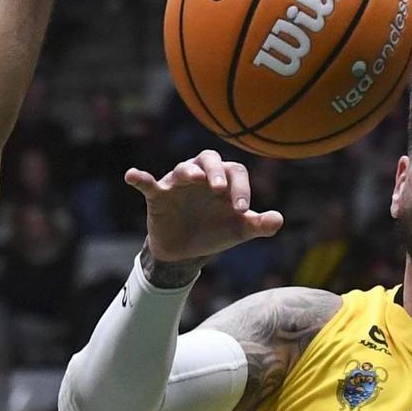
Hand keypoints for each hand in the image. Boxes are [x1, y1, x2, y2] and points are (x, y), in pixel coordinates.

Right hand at [126, 150, 282, 262]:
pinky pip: (148, 183)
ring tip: (196, 179)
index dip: (241, 188)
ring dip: (189, 172)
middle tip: (220, 189)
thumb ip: (259, 224)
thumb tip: (279, 220)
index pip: (235, 172)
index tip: (243, 210)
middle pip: (210, 159)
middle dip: (216, 172)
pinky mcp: (159, 196)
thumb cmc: (216, 231)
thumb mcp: (239, 230)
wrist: (186, 251)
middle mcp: (202, 175)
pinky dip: (140, 177)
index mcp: (224, 180)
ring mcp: (179, 184)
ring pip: (184, 168)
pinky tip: (132, 175)